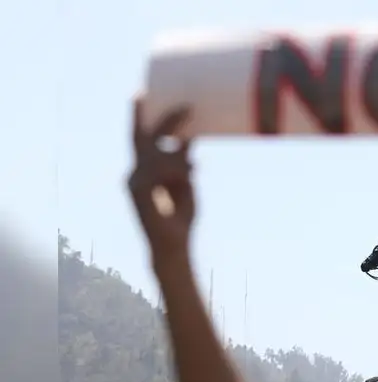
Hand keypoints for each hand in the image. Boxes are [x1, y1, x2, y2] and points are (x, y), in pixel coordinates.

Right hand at [127, 97, 195, 264]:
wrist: (172, 245)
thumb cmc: (180, 215)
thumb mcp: (186, 182)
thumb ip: (184, 160)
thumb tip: (192, 136)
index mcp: (143, 169)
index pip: (140, 137)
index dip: (141, 115)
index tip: (141, 92)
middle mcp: (135, 172)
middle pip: (147, 138)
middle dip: (167, 121)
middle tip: (188, 107)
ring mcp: (134, 181)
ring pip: (159, 154)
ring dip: (179, 157)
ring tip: (193, 169)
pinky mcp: (139, 191)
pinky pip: (160, 170)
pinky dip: (177, 170)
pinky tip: (188, 176)